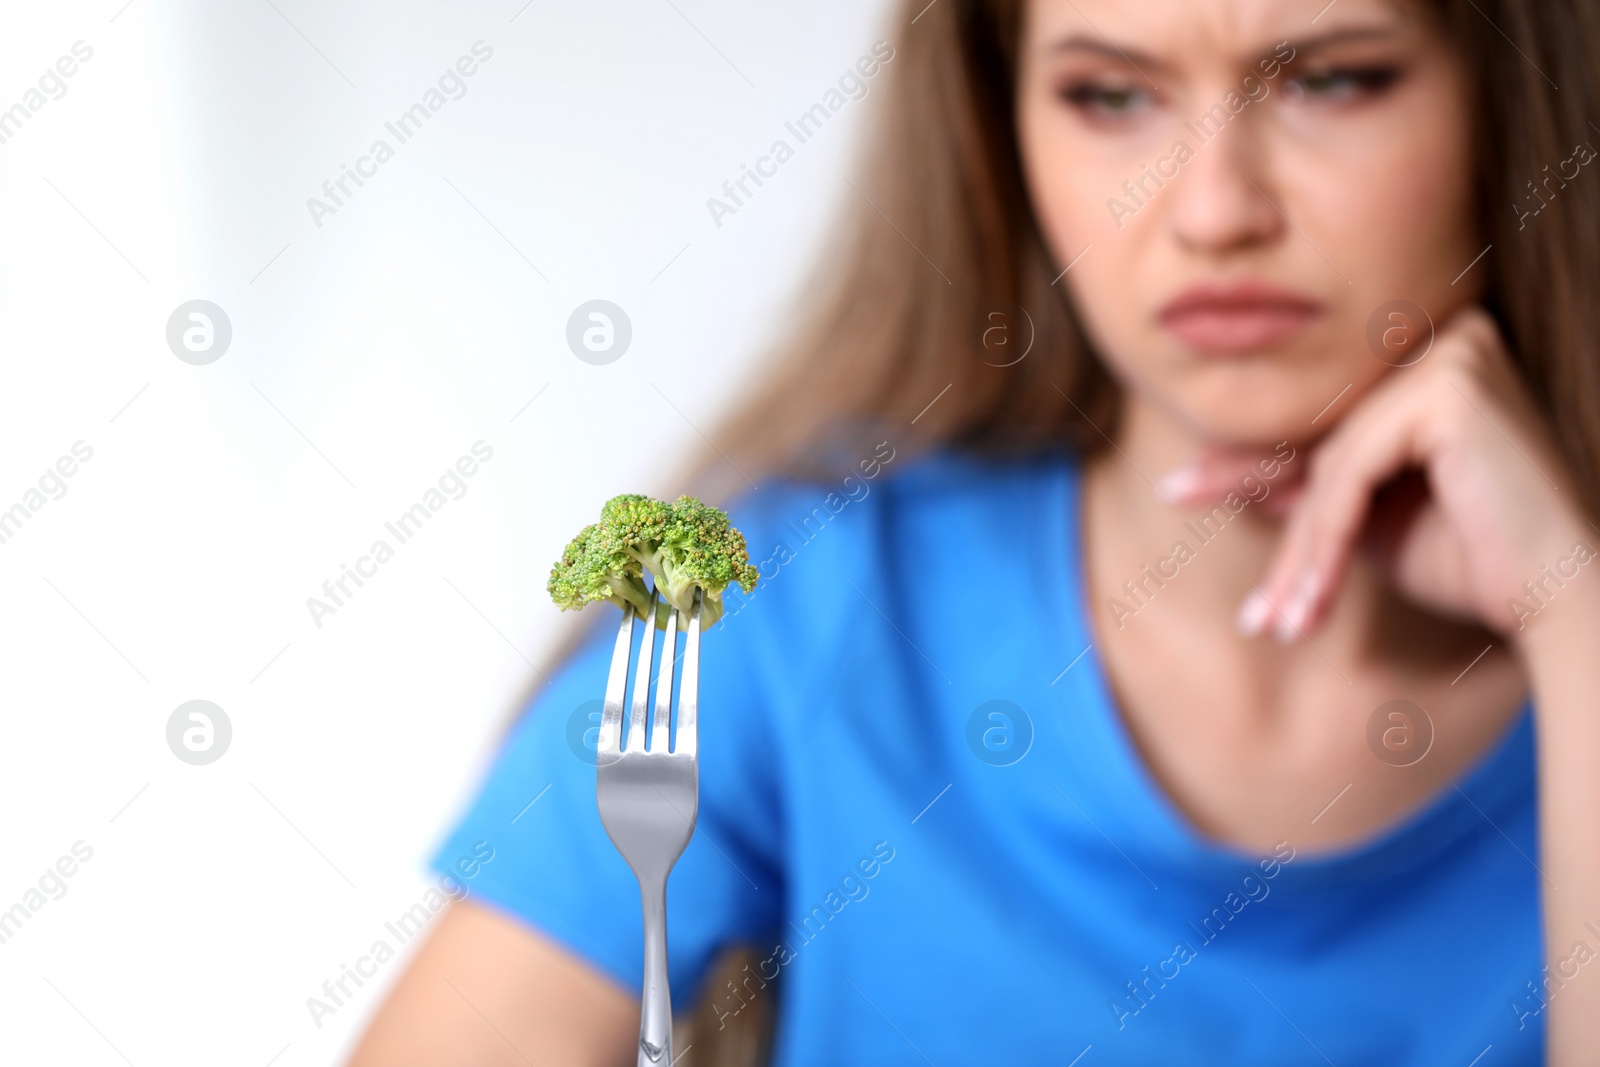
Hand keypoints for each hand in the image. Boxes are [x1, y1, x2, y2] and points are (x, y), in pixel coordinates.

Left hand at [1171, 307, 1596, 645]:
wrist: (1562, 597)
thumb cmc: (1478, 561)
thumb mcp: (1370, 521)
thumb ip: (1311, 489)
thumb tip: (1228, 473)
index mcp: (1430, 363)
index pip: (1323, 419)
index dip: (1246, 459)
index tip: (1180, 486)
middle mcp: (1443, 341)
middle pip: (1320, 439)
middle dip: (1254, 500)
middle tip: (1192, 529)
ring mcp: (1449, 355)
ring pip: (1329, 465)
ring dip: (1298, 553)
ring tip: (1276, 622)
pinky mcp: (1448, 389)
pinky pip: (1350, 472)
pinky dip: (1322, 541)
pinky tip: (1309, 600)